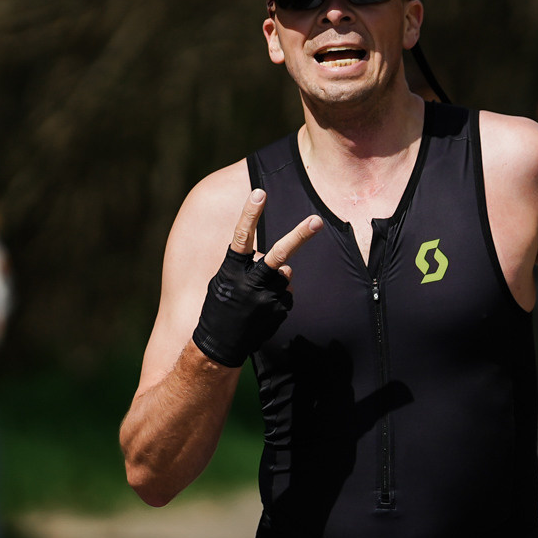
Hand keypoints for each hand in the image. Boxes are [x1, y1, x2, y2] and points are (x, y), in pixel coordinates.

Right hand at [189, 190, 323, 367]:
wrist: (219, 344)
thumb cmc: (221, 306)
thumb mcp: (225, 281)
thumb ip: (251, 268)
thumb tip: (285, 268)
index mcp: (231, 270)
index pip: (241, 236)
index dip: (250, 214)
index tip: (259, 192)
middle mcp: (249, 283)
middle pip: (278, 254)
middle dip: (299, 236)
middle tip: (317, 220)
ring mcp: (266, 299)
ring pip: (285, 275)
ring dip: (276, 281)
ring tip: (257, 298)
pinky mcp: (278, 311)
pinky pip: (286, 294)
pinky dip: (279, 298)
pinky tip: (263, 311)